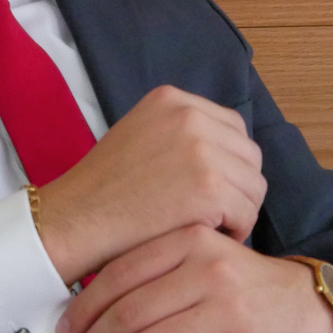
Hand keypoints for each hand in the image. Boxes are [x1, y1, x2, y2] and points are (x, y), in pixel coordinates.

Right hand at [39, 85, 266, 283]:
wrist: (78, 216)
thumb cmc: (106, 187)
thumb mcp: (140, 133)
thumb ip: (179, 130)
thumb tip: (226, 151)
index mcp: (171, 98)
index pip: (232, 126)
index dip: (228, 160)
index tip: (210, 184)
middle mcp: (188, 115)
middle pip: (249, 153)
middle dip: (238, 185)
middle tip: (213, 210)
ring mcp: (199, 149)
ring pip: (254, 184)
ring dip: (238, 209)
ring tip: (207, 223)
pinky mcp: (208, 186)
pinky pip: (247, 212)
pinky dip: (233, 230)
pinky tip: (203, 234)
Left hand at [55, 225, 332, 332]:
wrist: (302, 300)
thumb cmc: (235, 278)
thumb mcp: (197, 253)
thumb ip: (154, 262)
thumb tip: (90, 296)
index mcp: (191, 238)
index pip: (122, 272)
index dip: (86, 304)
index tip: (66, 324)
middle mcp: (209, 268)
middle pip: (132, 310)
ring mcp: (229, 307)